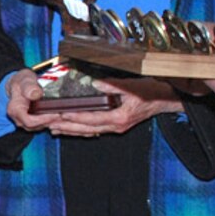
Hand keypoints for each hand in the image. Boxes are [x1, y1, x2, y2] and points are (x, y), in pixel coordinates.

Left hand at [3, 71, 176, 136]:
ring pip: (89, 132)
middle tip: (50, 124)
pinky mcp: (116, 125)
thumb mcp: (133, 85)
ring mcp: (116, 127)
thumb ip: (113, 85)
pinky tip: (71, 128)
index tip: (60, 114)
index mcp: (119, 117)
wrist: (165, 100)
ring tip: (55, 129)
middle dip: (67, 127)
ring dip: (71, 130)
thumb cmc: (151, 91)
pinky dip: (81, 129)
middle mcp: (116, 125)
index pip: (92, 119)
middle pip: (87, 129)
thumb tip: (95, 83)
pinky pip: (95, 130)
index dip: (75, 116)